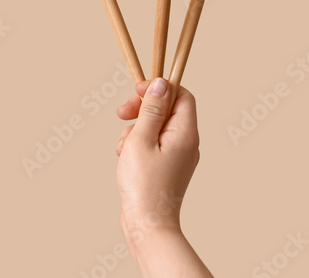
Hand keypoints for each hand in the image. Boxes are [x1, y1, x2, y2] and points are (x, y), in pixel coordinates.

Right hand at [115, 78, 199, 238]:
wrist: (147, 225)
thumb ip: (151, 109)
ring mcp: (178, 156)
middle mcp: (187, 143)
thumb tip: (161, 83)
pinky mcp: (167, 167)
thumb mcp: (142, 139)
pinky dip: (137, 145)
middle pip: (166, 110)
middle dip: (141, 109)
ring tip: (123, 147)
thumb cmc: (143, 184)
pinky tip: (125, 157)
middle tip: (121, 113)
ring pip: (155, 127)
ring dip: (135, 129)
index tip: (136, 91)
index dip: (159, 89)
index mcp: (186, 133)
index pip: (181, 96)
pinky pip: (153, 144)